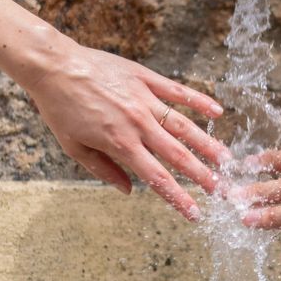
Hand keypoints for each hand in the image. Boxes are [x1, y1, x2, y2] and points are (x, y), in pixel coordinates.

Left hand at [25, 41, 229, 220]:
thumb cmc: (60, 108)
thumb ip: (103, 170)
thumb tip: (128, 191)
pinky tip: (217, 112)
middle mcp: (138, 123)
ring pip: (184, 125)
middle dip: (202, 174)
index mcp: (120, 143)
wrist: (55, 66)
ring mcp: (145, 99)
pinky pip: (178, 91)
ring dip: (207, 143)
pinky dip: (199, 101)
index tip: (195, 213)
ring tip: (226, 158)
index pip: (157, 177)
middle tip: (221, 188)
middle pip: (178, 154)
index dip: (178, 198)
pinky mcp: (147, 79)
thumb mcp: (73, 146)